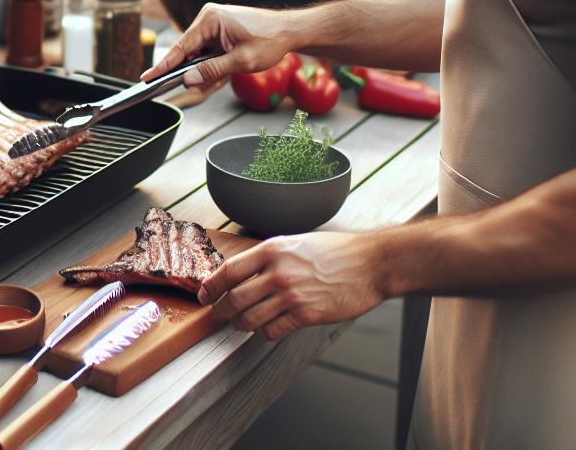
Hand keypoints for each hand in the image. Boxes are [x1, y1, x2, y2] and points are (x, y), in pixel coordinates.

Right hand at [141, 3, 295, 88]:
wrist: (290, 30)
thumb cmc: (270, 40)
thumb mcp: (241, 61)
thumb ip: (212, 70)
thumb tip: (188, 79)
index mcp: (211, 19)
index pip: (181, 46)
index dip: (164, 65)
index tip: (147, 77)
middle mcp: (209, 17)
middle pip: (188, 50)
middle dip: (193, 70)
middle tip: (199, 84)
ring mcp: (214, 23)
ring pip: (198, 53)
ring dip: (207, 68)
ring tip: (227, 71)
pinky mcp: (220, 30)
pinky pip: (208, 50)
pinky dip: (213, 64)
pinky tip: (225, 69)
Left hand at [200, 231, 385, 339]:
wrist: (370, 263)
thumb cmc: (335, 251)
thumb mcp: (295, 243)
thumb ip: (268, 257)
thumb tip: (242, 272)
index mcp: (271, 251)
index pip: (228, 271)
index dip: (211, 287)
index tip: (205, 295)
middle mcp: (277, 273)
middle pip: (233, 299)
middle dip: (221, 311)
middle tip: (220, 314)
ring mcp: (291, 295)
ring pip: (249, 319)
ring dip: (241, 324)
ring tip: (244, 323)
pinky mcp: (306, 315)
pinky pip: (272, 330)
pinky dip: (265, 332)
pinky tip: (270, 327)